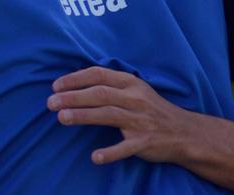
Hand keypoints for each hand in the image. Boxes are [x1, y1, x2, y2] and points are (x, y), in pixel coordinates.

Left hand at [47, 66, 192, 164]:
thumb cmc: (151, 109)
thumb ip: (111, 85)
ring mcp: (140, 120)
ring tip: (62, 118)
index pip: (99, 74)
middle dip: (73, 97)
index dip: (75, 79)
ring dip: (84, 116)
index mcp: (130, 83)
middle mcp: (134, 99)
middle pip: (100, 94)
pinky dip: (110, 152)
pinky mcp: (144, 142)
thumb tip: (75, 83)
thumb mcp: (135, 89)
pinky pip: (125, 148)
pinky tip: (94, 157)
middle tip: (50, 102)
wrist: (183, 132)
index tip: (55, 85)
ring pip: (108, 115)